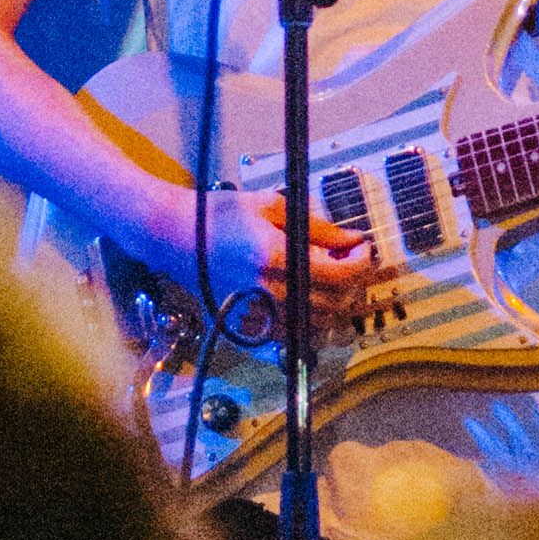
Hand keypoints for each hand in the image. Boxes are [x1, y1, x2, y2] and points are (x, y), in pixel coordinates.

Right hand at [160, 185, 375, 321]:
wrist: (175, 238)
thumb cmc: (221, 215)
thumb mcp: (272, 206)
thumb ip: (318, 226)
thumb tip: (352, 239)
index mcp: (274, 256)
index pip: (339, 274)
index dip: (362, 262)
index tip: (363, 247)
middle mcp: (267, 290)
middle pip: (335, 302)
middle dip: (354, 282)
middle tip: (350, 259)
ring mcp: (256, 313)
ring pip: (320, 322)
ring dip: (336, 301)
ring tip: (331, 274)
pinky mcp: (247, 327)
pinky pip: (295, 333)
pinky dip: (312, 316)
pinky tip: (307, 293)